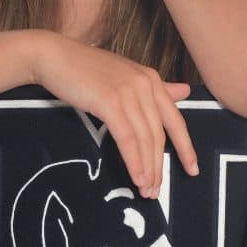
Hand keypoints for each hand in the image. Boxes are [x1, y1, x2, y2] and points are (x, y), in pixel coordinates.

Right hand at [32, 34, 198, 197]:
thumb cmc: (86, 68)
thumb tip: (184, 91)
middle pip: (159, 134)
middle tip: (157, 190)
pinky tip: (136, 177)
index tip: (192, 169)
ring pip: (145, 139)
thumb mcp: (125, 75)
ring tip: (146, 190)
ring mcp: (128, 92)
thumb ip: (155, 87)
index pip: (175, 119)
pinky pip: (127, 139)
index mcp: (151, 78)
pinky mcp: (110, 101)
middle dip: (160, 166)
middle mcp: (145, 83)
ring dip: (147, 169)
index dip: (186, 147)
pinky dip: (134, 161)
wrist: (54, 56)